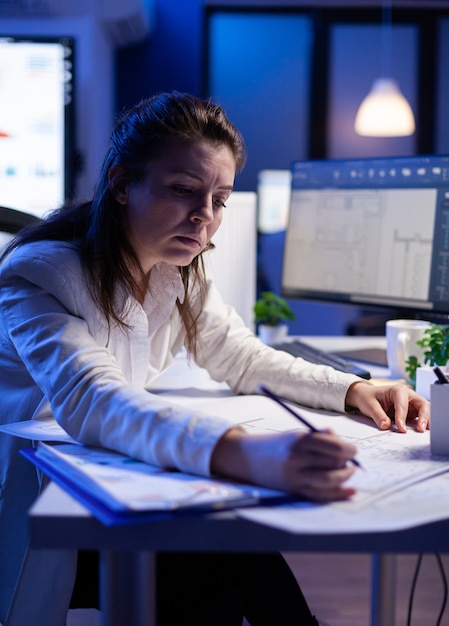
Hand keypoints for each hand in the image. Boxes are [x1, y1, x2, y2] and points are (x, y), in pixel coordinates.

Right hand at [211, 427, 356, 501]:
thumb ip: (319, 436)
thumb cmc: (276, 444)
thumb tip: (341, 442)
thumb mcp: (295, 434)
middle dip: (346, 462)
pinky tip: (350, 492)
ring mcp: (295, 476)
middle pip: (331, 462)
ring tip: (348, 472)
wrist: (248, 458)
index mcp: (298, 440)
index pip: (331, 445)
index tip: (353, 450)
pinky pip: (320, 495)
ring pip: (328, 480)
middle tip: (351, 461)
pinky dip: (338, 494)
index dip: (347, 449)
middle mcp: (297, 459)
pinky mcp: (294, 490)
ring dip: (344, 477)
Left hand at [345, 381, 429, 432]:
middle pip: (422, 404)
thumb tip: (386, 426)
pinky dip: (423, 423)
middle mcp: (407, 395)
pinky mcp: (412, 411)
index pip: (403, 404)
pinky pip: (420, 417)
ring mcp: (411, 403)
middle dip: (423, 416)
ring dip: (426, 420)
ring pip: (424, 410)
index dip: (403, 416)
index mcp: (397, 390)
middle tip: (421, 429)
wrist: (366, 396)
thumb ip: (378, 415)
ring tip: (425, 431)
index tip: (401, 428)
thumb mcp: (369, 405)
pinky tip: (422, 431)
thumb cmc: (368, 397)